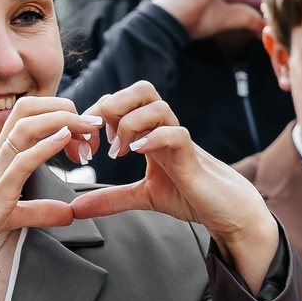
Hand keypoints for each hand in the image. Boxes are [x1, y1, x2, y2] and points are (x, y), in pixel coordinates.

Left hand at [68, 82, 281, 284]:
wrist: (225, 211)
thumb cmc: (189, 195)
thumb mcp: (142, 196)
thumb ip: (110, 199)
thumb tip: (75, 208)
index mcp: (150, 132)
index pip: (121, 101)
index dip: (97, 116)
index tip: (86, 146)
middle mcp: (164, 129)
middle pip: (141, 89)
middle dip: (113, 106)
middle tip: (101, 138)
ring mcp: (179, 139)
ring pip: (157, 105)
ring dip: (130, 123)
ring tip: (119, 152)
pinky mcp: (192, 157)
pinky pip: (175, 133)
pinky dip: (153, 139)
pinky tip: (138, 154)